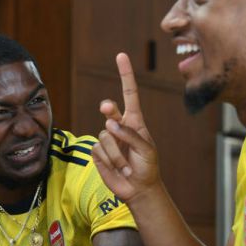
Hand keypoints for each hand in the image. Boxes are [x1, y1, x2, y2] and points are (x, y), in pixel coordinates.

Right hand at [92, 53, 161, 202]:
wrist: (138, 189)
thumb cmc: (147, 167)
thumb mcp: (147, 150)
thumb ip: (130, 135)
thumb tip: (109, 124)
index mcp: (135, 121)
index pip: (129, 93)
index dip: (125, 75)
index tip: (121, 56)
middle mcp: (119, 126)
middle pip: (110, 109)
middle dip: (108, 109)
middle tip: (107, 107)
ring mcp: (107, 139)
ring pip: (104, 135)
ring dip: (117, 153)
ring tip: (127, 165)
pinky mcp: (98, 152)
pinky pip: (98, 149)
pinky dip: (109, 160)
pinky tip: (118, 168)